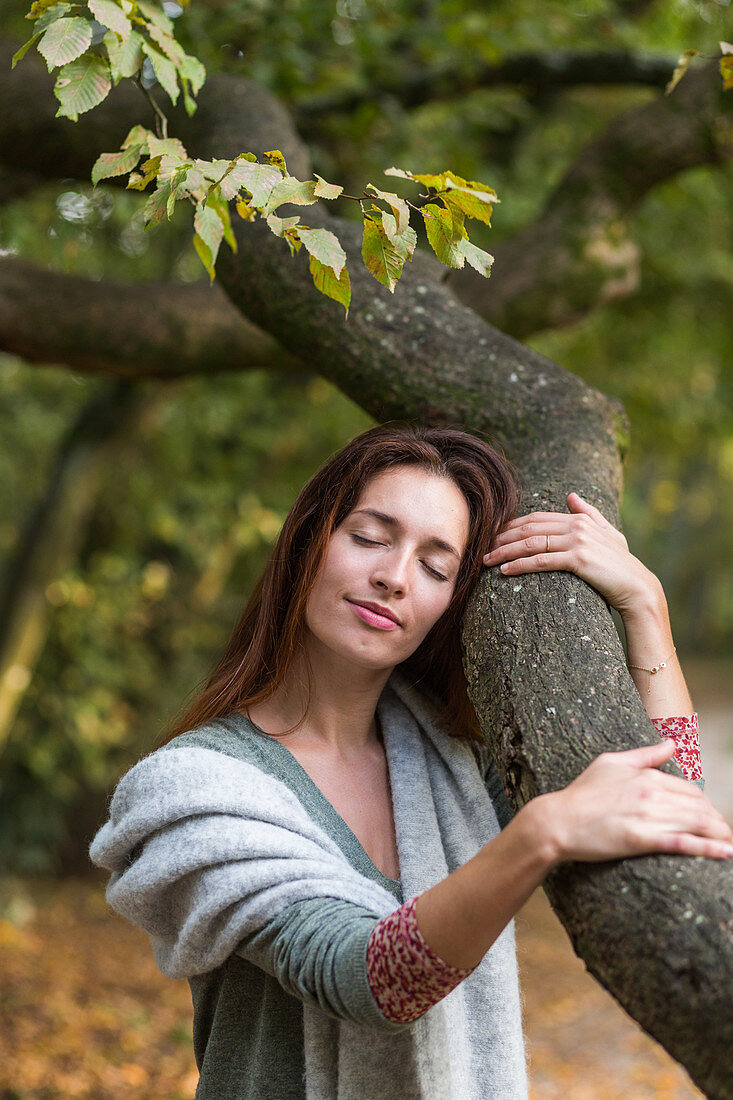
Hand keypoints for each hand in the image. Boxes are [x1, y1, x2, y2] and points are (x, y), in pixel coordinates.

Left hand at [483, 491, 660, 616]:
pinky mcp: (578, 560)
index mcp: (579, 519)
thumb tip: (571, 495)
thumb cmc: (621, 564)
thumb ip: (589, 513)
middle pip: (528, 528)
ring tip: (486, 561)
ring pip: (530, 543)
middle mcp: (577, 526)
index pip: (536, 518)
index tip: (492, 535)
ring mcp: (578, 542)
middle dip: (501, 538)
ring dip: (504, 551)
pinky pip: (541, 561)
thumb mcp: (608, 534)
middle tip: (482, 548)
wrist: (638, 587)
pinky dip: (520, 565)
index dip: (511, 526)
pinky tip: (505, 571)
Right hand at [534, 739, 732, 865]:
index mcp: (646, 776)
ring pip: (696, 824)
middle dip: (717, 822)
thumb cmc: (582, 792)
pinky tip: (724, 852)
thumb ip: (645, 755)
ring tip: (729, 844)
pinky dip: (708, 848)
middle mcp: (651, 793)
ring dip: (719, 834)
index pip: (690, 790)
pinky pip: (682, 843)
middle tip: (724, 833)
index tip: (712, 816)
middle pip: (698, 807)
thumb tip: (672, 742)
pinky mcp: (641, 839)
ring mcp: (647, 816)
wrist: (559, 820)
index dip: (706, 805)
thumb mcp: (611, 763)